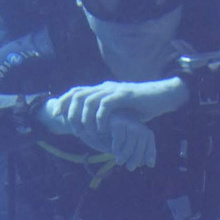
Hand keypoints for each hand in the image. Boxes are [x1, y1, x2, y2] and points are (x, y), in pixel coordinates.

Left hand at [37, 77, 188, 169]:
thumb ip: (107, 115)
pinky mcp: (124, 95)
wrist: (162, 97)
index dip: (64, 101)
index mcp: (102, 90)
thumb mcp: (121, 111)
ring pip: (89, 100)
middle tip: (67, 125)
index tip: (57, 114)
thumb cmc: (143, 106)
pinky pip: (105, 105)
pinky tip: (101, 128)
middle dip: (68, 110)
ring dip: (84, 117)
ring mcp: (114, 90)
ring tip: (85, 131)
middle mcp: (105, 87)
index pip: (77, 91)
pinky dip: (100, 118)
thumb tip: (94, 126)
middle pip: (78, 94)